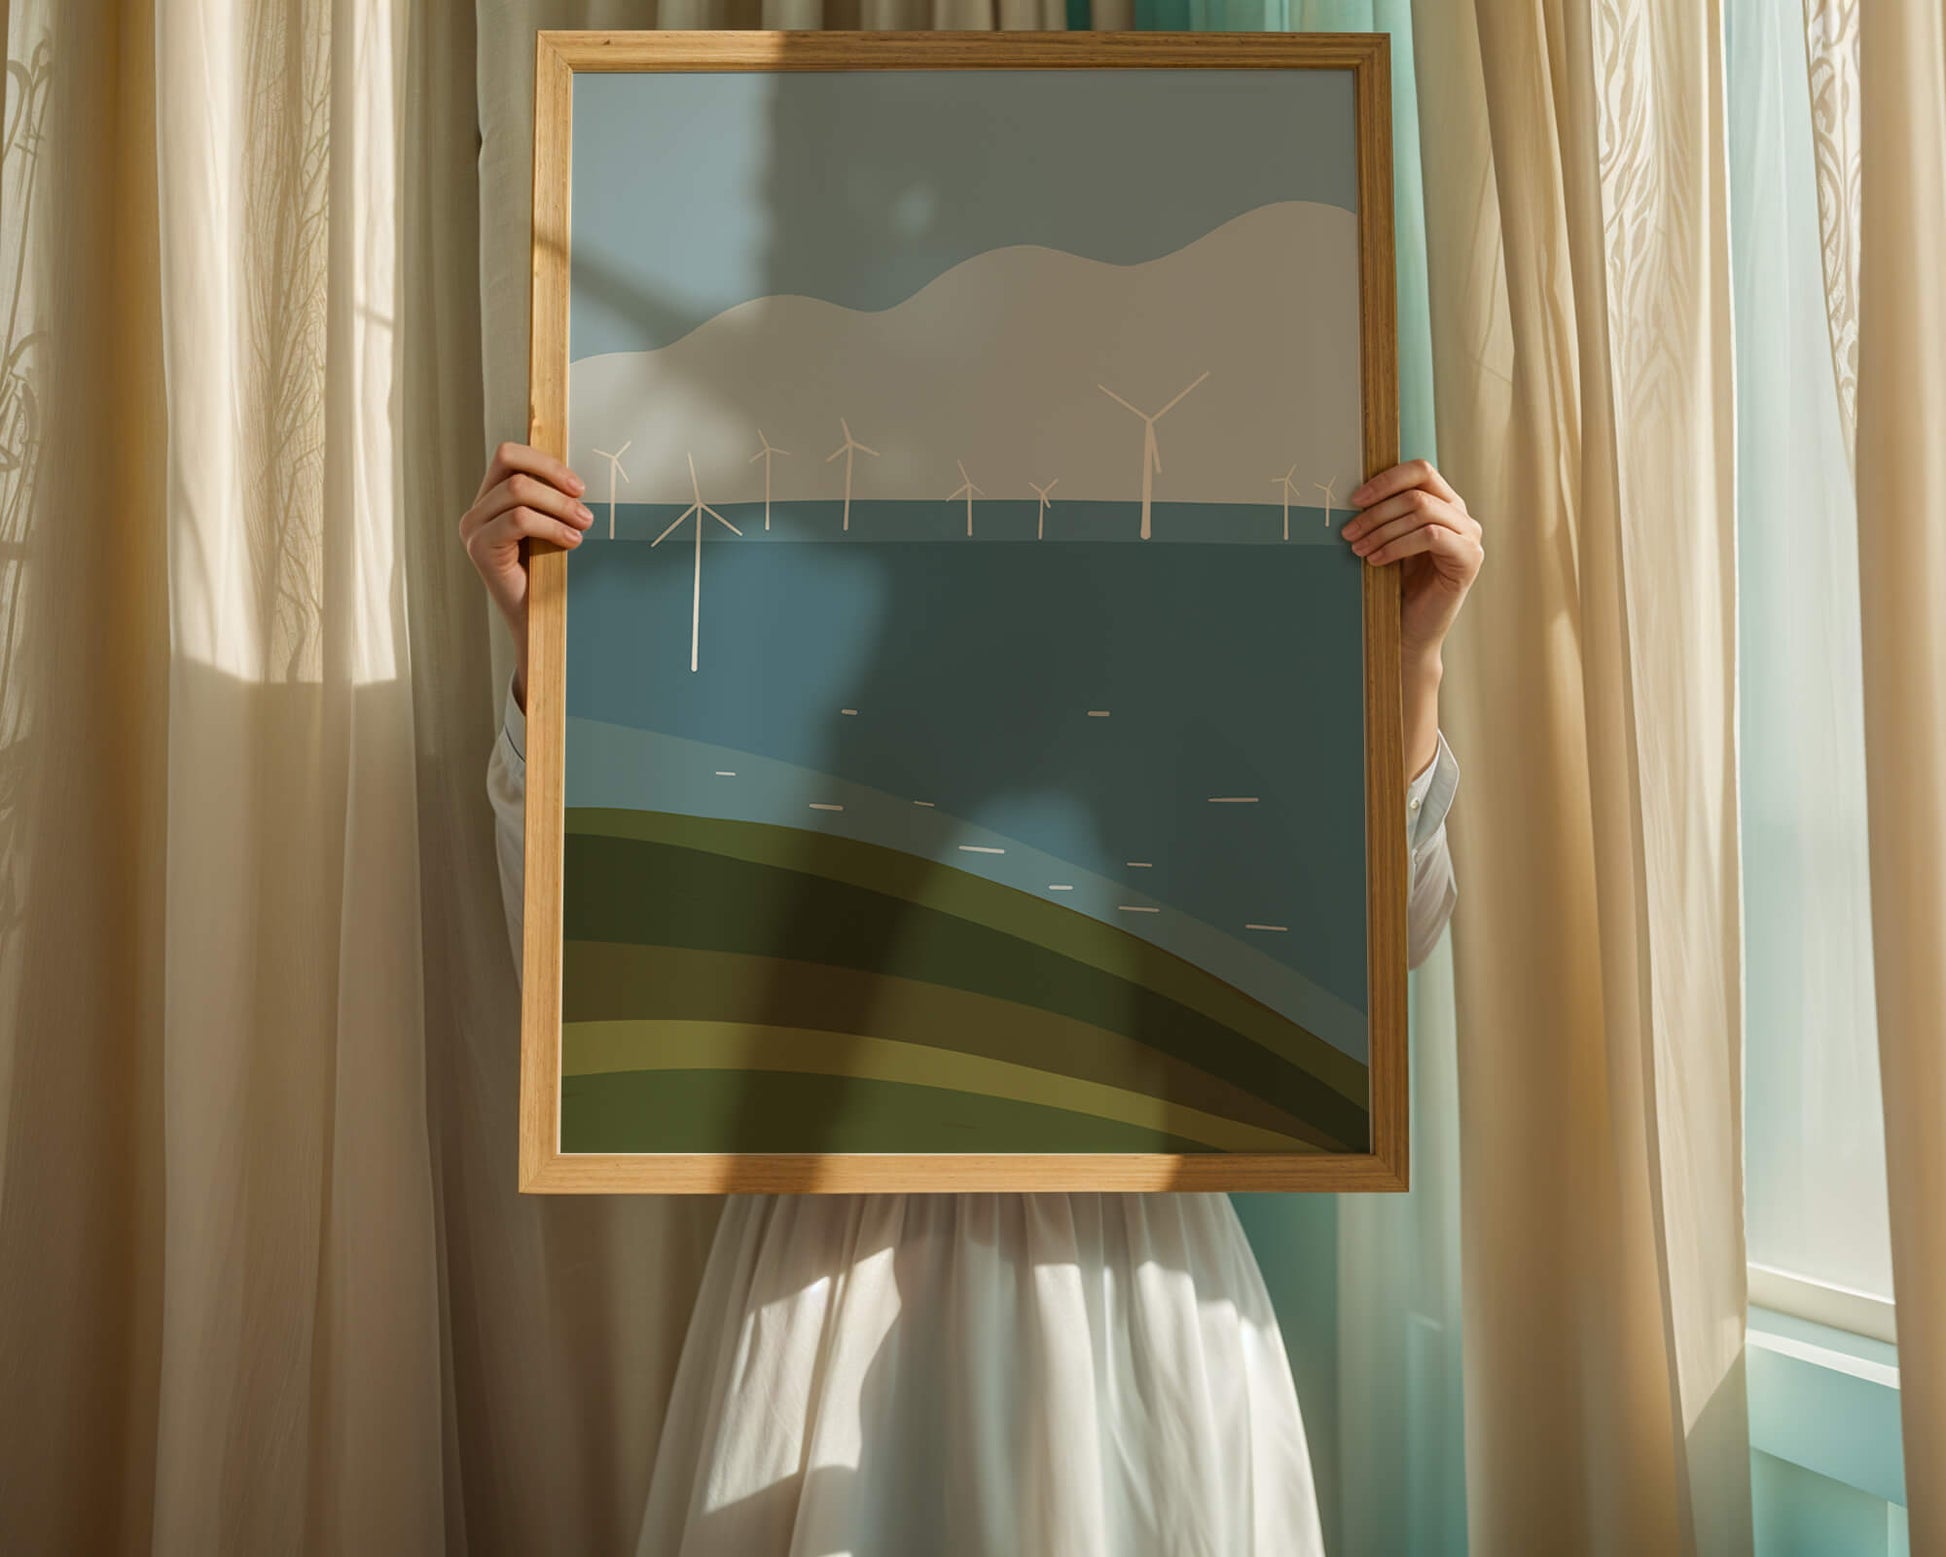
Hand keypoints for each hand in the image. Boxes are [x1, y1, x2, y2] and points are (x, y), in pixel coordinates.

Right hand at [459, 441, 590, 707]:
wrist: (536, 619)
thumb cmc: (546, 573)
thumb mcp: (549, 527)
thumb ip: (549, 500)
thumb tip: (574, 478)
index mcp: (490, 499)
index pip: (509, 455)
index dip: (545, 462)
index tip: (578, 486)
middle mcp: (476, 510)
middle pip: (513, 468)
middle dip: (556, 483)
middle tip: (585, 510)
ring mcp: (474, 528)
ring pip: (519, 492)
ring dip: (560, 506)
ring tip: (583, 525)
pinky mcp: (480, 547)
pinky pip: (519, 519)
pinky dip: (551, 526)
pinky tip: (571, 543)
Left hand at [1341, 459, 1483, 666]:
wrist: (1409, 632)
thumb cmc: (1397, 586)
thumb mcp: (1389, 541)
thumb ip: (1386, 515)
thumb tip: (1354, 493)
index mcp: (1443, 504)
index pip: (1420, 471)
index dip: (1385, 480)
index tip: (1355, 500)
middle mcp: (1461, 516)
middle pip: (1416, 492)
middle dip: (1376, 512)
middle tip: (1348, 532)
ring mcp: (1469, 536)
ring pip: (1421, 511)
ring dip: (1382, 529)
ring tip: (1358, 548)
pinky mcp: (1469, 558)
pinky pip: (1430, 536)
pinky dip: (1397, 545)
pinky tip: (1377, 560)